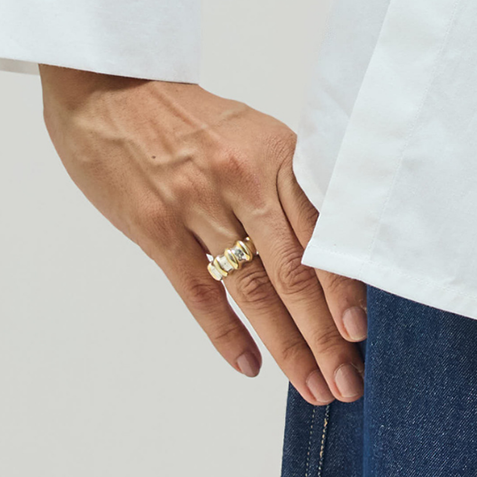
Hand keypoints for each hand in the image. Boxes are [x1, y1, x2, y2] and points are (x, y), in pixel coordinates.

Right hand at [39, 67, 366, 403]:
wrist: (112, 90)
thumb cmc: (190, 118)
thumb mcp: (251, 134)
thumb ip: (285, 185)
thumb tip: (326, 247)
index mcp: (276, 153)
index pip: (321, 232)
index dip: (344, 286)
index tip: (363, 333)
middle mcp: (243, 180)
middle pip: (293, 271)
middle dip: (324, 334)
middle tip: (347, 382)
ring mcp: (197, 206)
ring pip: (252, 289)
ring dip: (285, 345)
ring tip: (311, 386)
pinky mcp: (156, 229)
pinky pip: (198, 292)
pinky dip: (226, 334)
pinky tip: (251, 366)